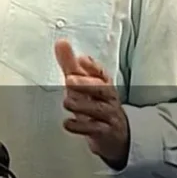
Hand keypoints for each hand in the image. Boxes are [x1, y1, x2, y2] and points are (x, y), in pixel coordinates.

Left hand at [54, 39, 129, 169]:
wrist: (115, 134)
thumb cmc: (95, 103)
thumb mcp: (83, 84)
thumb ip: (70, 64)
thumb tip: (61, 43)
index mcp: (103, 84)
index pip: (102, 73)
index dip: (93, 66)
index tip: (81, 59)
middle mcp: (108, 98)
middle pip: (102, 89)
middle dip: (87, 84)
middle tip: (70, 79)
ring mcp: (107, 116)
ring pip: (98, 110)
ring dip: (82, 105)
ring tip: (67, 102)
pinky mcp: (104, 133)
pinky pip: (95, 129)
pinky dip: (81, 127)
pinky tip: (68, 123)